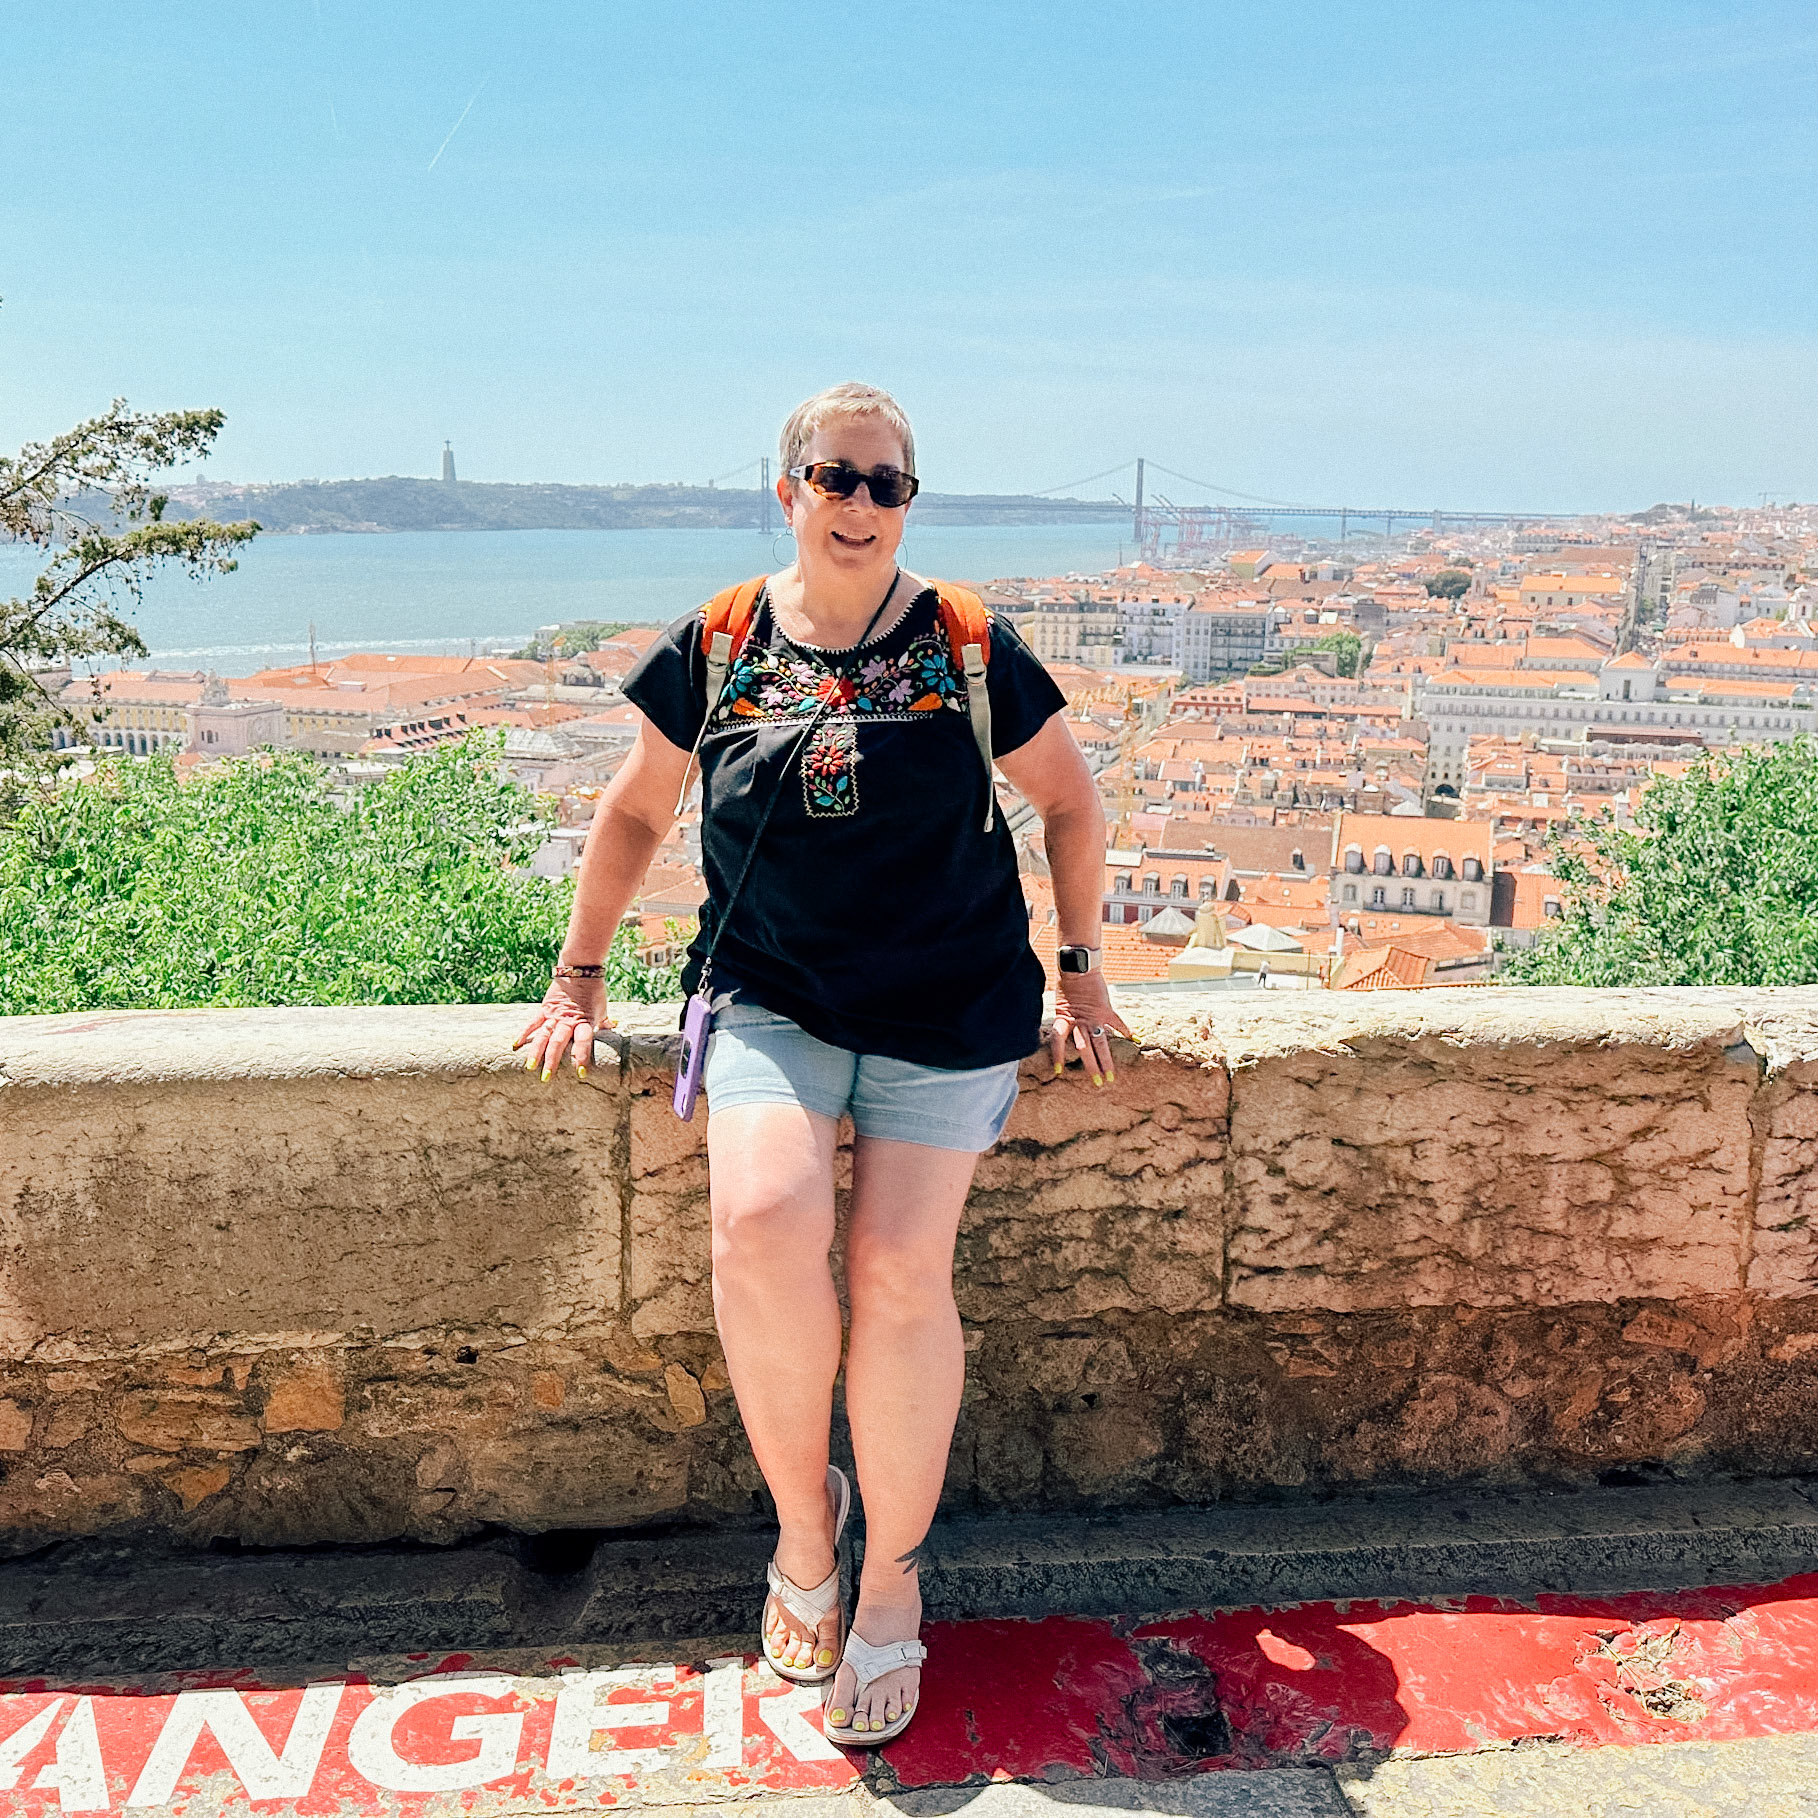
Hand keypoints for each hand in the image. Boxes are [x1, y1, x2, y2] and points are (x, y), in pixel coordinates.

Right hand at [514, 973, 611, 1082]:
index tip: (580, 1072)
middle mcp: (568, 1020)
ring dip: (536, 1052)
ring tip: (530, 1067)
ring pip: (544, 1035)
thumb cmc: (594, 991)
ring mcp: (555, 1014)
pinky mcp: (545, 1008)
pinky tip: (515, 1044)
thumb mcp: (601, 1008)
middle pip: (559, 1042)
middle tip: (547, 1077)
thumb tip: (614, 1026)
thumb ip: (604, 1022)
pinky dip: (524, 1033)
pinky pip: (533, 1022)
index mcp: (585, 1021)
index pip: (583, 1041)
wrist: (580, 969)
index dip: (581, 1056)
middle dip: (552, 1060)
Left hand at [1049, 967, 1129, 1086]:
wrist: (1079, 966)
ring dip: (1106, 1061)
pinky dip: (1126, 1031)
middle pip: (1085, 1049)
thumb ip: (1064, 1016)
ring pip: (1101, 1043)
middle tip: (1097, 1083)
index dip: (1058, 1056)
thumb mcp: (1060, 1001)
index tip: (1058, 1071)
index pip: (1058, 1041)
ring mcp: (1094, 1017)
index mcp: (1065, 1018)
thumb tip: (1063, 1026)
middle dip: (1091, 1067)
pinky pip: (1117, 1023)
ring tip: (1111, 1075)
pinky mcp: (1106, 1010)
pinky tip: (1135, 1040)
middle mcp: (1080, 1021)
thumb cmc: (1067, 981)